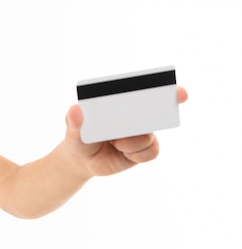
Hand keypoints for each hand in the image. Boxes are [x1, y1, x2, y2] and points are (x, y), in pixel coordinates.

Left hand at [64, 86, 188, 176]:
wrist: (82, 161)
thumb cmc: (79, 139)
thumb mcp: (73, 132)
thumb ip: (73, 122)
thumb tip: (74, 109)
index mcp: (117, 103)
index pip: (140, 90)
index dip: (159, 87)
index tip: (175, 89)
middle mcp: (133, 115)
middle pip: (153, 109)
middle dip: (161, 109)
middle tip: (163, 111)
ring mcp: (140, 132)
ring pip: (148, 135)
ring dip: (132, 142)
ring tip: (116, 144)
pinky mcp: (143, 150)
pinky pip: (151, 151)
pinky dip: (138, 154)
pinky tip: (125, 155)